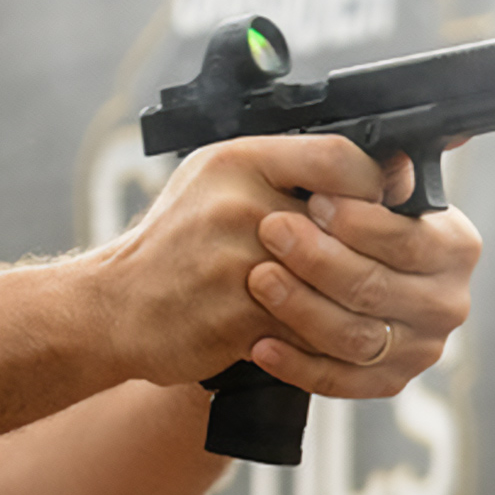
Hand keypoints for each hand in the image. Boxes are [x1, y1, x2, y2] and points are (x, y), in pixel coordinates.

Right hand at [90, 135, 389, 386]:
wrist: (112, 305)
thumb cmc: (173, 245)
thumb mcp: (217, 182)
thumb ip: (288, 171)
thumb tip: (383, 171)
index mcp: (237, 162)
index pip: (337, 158)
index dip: (370, 185)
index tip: (375, 205)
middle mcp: (236, 206)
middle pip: (345, 226)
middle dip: (365, 252)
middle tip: (370, 263)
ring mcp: (237, 264)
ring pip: (335, 285)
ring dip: (348, 301)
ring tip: (343, 302)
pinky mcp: (238, 318)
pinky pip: (309, 329)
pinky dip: (317, 335)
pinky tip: (307, 330)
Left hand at [244, 152, 480, 397]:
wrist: (318, 277)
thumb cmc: (340, 224)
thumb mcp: (361, 189)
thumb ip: (374, 170)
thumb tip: (408, 142)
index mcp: (453, 248)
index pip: (408, 240)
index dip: (357, 222)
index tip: (312, 199)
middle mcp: (445, 302)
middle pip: (377, 288)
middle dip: (318, 259)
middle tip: (272, 230)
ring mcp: (418, 347)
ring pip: (356, 338)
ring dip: (301, 308)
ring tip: (259, 278)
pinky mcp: (387, 381)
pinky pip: (340, 380)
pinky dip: (296, 364)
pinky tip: (260, 342)